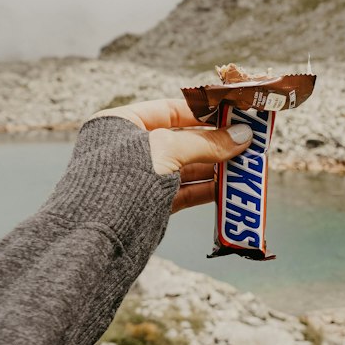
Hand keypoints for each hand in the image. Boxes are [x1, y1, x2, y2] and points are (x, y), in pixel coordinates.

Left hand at [90, 97, 251, 213]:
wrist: (96, 234)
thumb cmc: (122, 178)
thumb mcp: (167, 150)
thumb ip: (206, 143)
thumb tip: (243, 137)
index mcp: (122, 124)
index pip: (170, 111)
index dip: (203, 113)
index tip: (234, 117)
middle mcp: (130, 148)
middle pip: (182, 140)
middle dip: (216, 144)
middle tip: (248, 144)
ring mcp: (140, 178)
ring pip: (186, 168)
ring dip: (216, 168)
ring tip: (245, 167)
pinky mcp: (149, 204)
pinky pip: (183, 192)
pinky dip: (206, 190)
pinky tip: (227, 188)